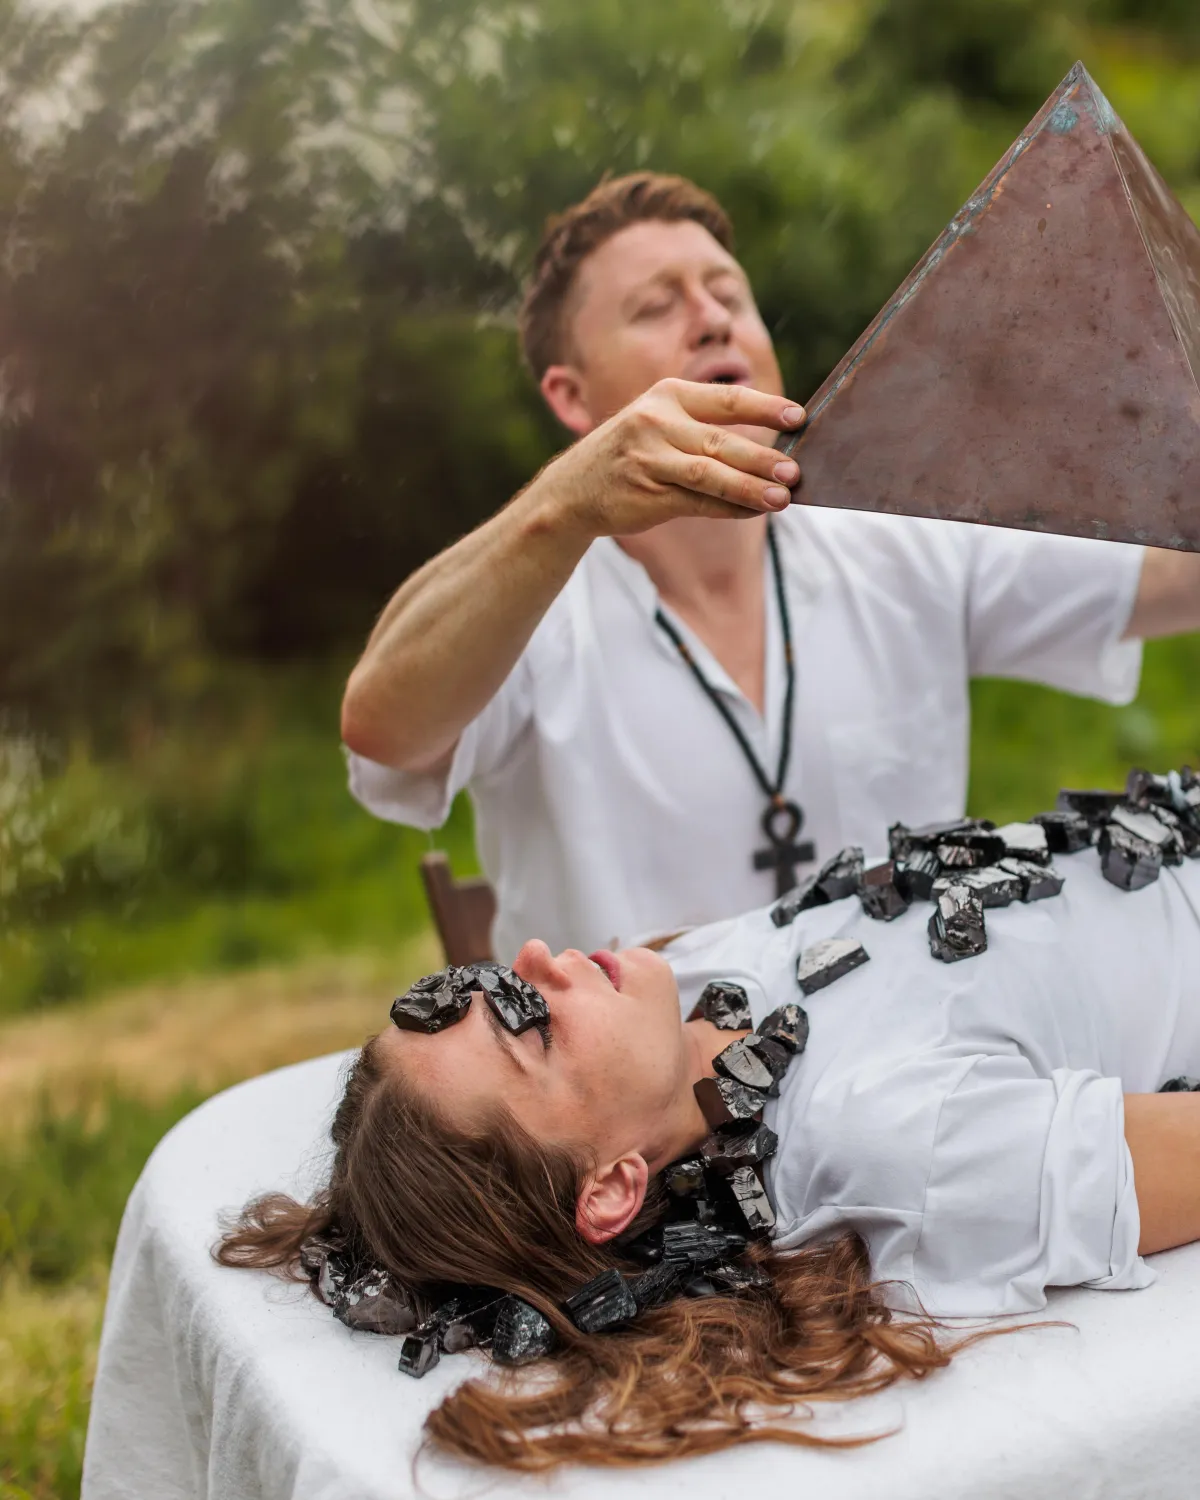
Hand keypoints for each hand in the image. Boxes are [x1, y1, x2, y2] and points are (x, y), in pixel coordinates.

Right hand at [534, 378, 805, 538]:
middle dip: (763, 458)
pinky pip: (698, 503)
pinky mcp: (647, 495)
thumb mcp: (660, 422)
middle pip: (722, 441)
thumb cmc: (631, 454)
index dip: (766, 409)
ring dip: (750, 488)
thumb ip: (705, 428)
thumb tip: (771, 451)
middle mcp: (656, 423)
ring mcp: (649, 460)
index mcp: (667, 395)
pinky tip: (752, 512)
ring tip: (782, 498)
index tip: (799, 418)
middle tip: (796, 471)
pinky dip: (728, 509)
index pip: (727, 400)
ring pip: (711, 475)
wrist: (572, 490)